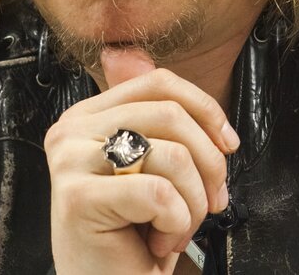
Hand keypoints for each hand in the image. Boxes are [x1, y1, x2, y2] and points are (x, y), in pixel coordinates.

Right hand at [45, 48, 239, 274]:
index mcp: (87, 115)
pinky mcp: (77, 198)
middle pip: (171, 115)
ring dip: (193, 205)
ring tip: (174, 230)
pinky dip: (175, 225)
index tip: (228, 146)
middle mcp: (71, 130)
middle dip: (208, 167)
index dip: (206, 109)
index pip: (159, 83)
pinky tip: (157, 243)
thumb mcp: (147, 167)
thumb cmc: (130, 238)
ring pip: (173, 155)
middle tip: (208, 205)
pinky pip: (159, 194)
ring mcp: (70, 161)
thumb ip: (149, 118)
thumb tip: (133, 55)